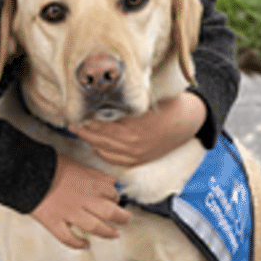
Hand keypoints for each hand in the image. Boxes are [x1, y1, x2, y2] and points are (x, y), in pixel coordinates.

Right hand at [30, 154, 129, 248]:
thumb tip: (112, 183)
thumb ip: (96, 175)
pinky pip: (69, 238)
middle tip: (126, 220)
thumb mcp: (77, 164)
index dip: (116, 198)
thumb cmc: (50, 166)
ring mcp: (70, 213)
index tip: (115, 200)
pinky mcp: (55, 223)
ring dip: (107, 233)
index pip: (112, 194)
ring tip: (114, 235)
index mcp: (90, 184)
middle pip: (110, 213)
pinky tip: (86, 245)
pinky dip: (79, 244)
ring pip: (95, 227)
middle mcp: (84, 200)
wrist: (25, 172)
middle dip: (122, 218)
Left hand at [73, 92, 206, 167]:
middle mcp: (131, 144)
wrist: (189, 121)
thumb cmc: (168, 105)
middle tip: (72, 121)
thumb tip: (99, 101)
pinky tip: (96, 141)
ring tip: (80, 130)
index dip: (84, 119)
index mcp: (132, 127)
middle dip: (83, 129)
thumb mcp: (145, 99)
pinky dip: (101, 150)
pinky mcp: (137, 160)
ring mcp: (134, 155)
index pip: (98, 125)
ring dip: (90, 140)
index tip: (73, 112)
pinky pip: (111, 158)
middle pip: (97, 138)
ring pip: (102, 149)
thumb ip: (123, 103)